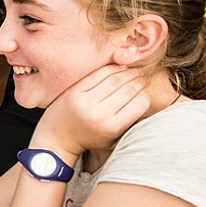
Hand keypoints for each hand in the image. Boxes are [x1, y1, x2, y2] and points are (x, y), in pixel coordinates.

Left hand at [35, 65, 150, 157]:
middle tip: (145, 76)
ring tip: (135, 71)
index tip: (147, 90)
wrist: (57, 138)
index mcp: (112, 127)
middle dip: (139, 80)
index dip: (146, 94)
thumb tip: (149, 105)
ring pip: (114, 79)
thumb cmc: (90, 139)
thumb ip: (131, 124)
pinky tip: (120, 67)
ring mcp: (86, 101)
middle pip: (128, 89)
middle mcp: (99, 113)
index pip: (140, 103)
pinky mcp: (75, 91)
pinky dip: (111, 69)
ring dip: (128, 72)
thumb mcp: (113, 139)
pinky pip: (98, 75)